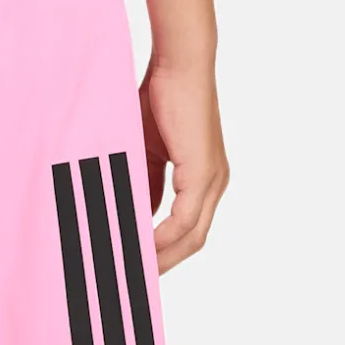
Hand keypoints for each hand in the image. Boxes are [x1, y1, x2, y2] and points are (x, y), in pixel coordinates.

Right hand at [140, 60, 228, 273]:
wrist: (178, 64)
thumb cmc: (158, 98)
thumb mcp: (144, 152)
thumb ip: (142, 183)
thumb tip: (131, 214)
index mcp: (202, 180)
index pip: (186, 231)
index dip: (163, 253)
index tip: (136, 267)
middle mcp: (214, 185)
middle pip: (191, 243)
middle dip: (162, 265)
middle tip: (132, 281)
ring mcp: (212, 181)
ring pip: (190, 237)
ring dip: (161, 257)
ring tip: (132, 271)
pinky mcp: (203, 174)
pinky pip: (184, 221)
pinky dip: (162, 238)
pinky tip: (141, 248)